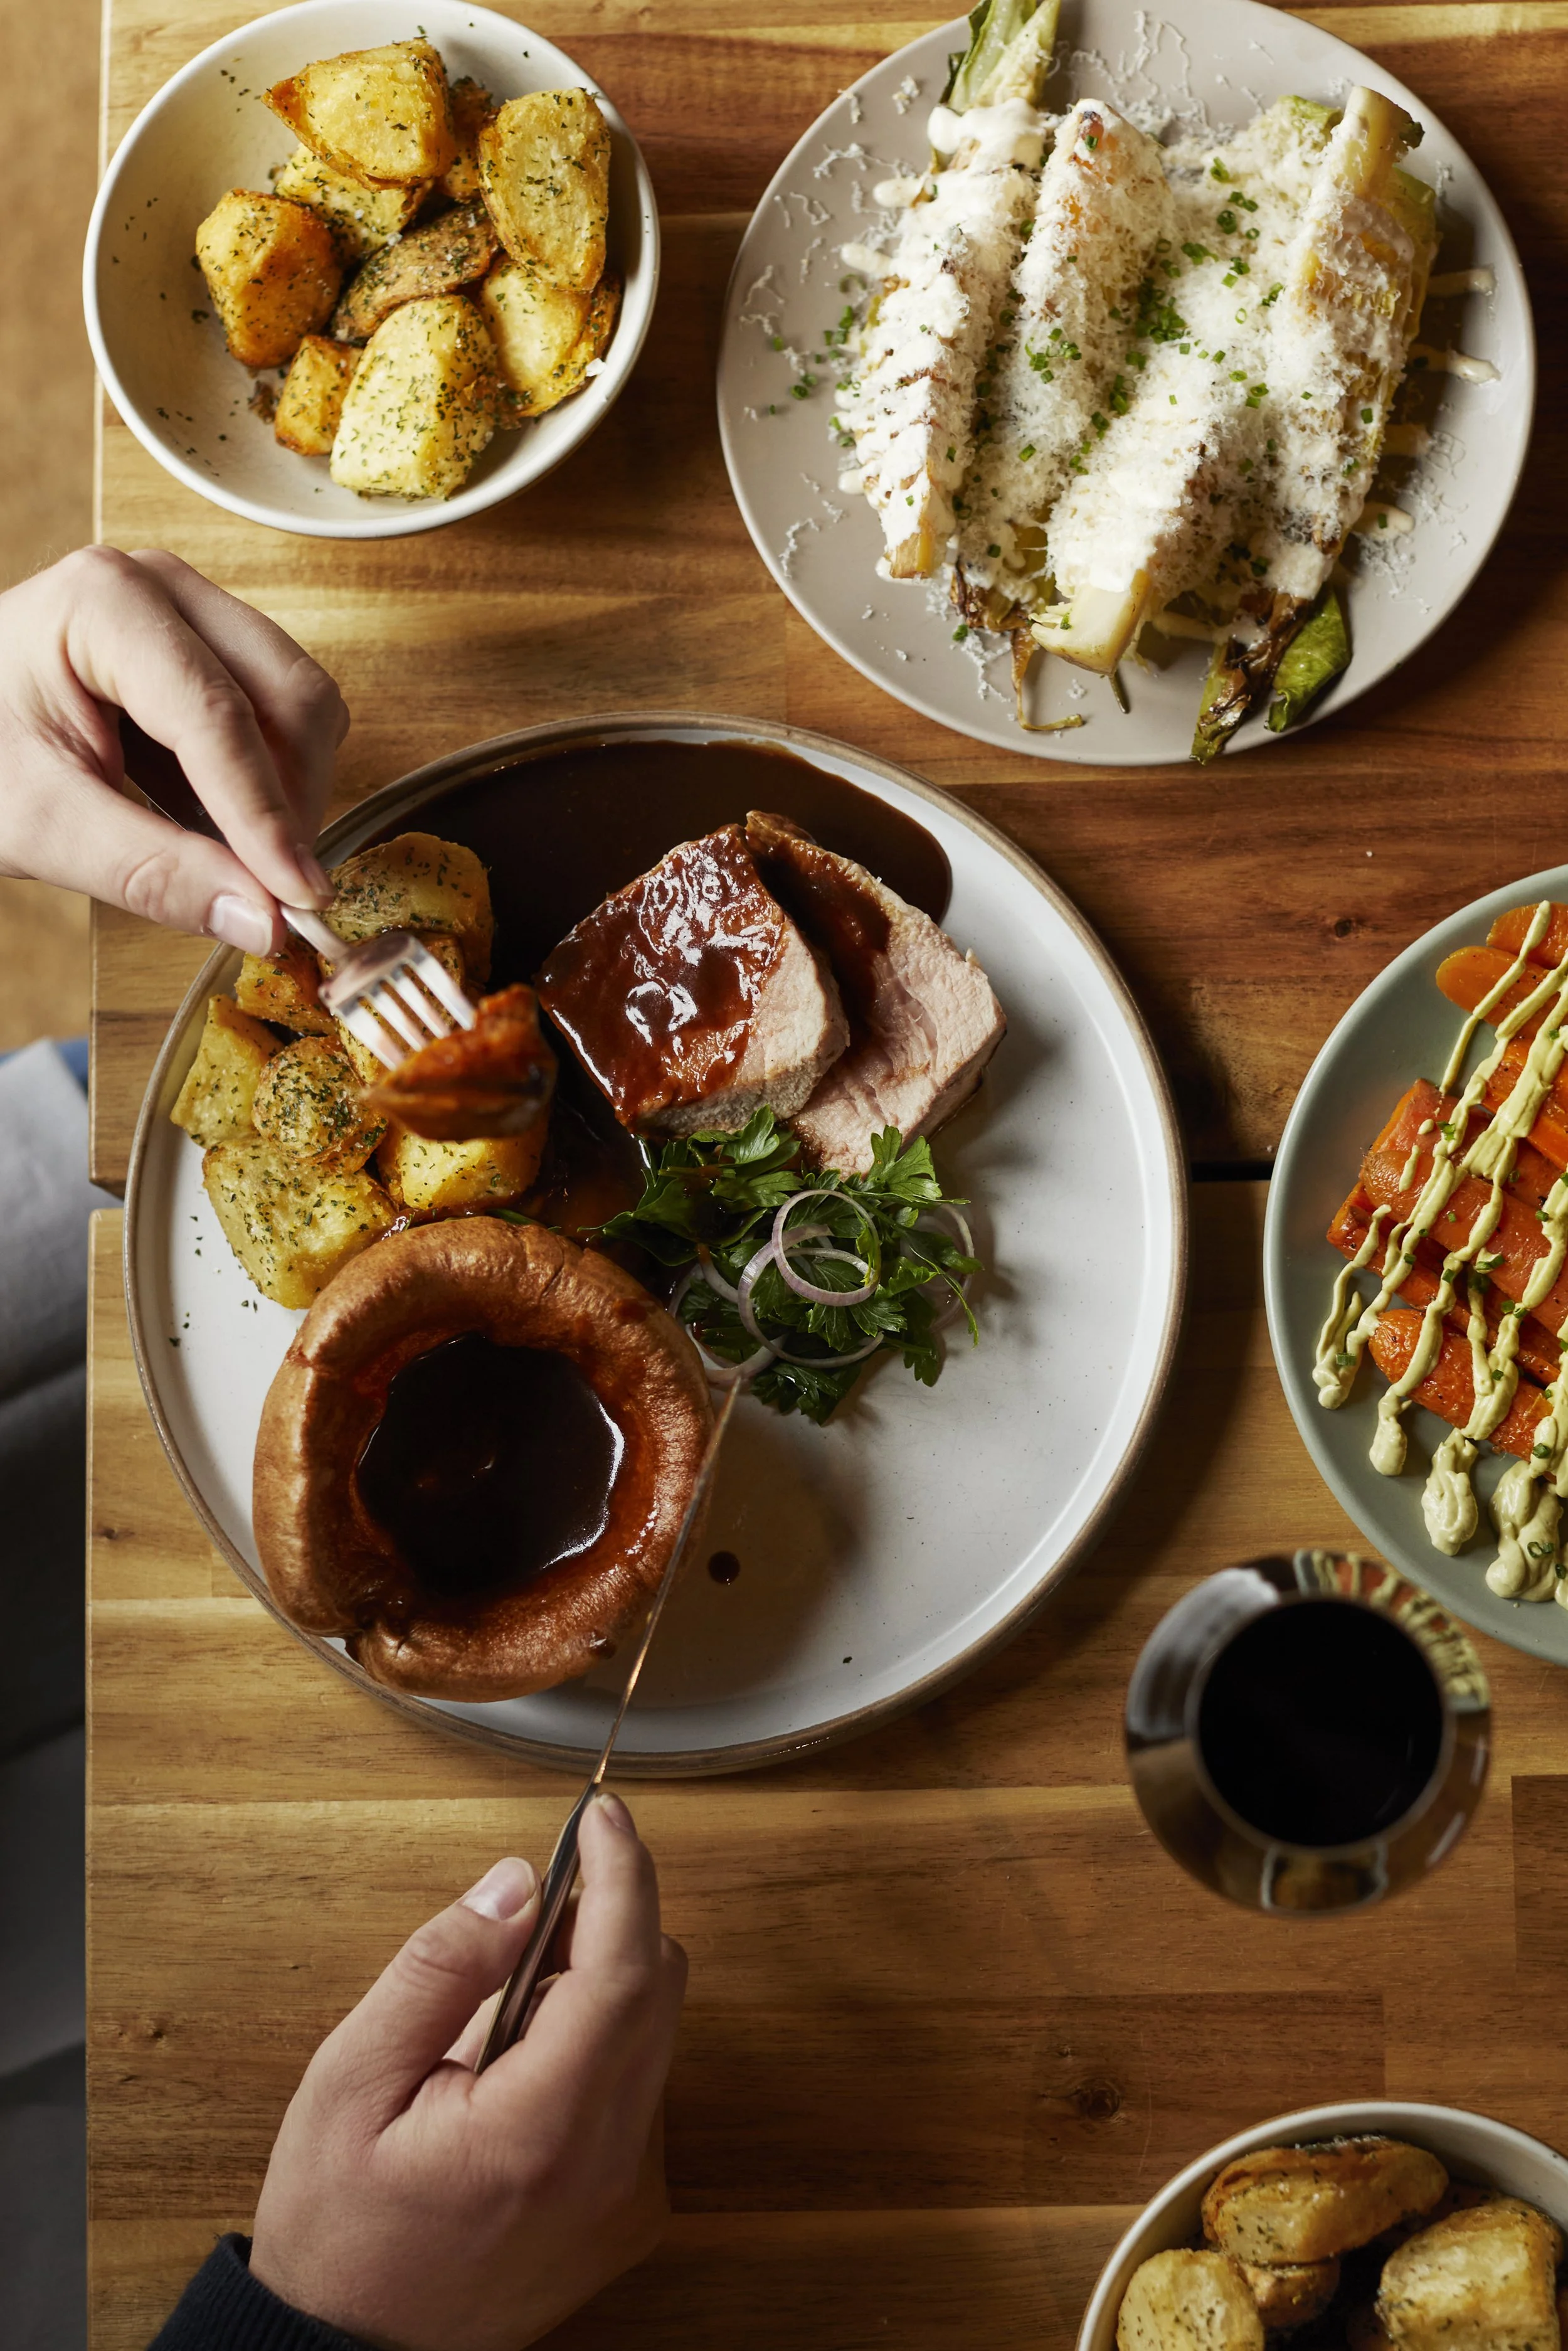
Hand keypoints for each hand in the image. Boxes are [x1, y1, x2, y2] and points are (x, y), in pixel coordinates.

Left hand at [0, 545, 347, 952]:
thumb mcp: (40, 823)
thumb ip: (151, 872)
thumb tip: (259, 918)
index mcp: (106, 603)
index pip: (218, 717)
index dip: (267, 817)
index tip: (300, 899)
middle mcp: (164, 590)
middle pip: (287, 699)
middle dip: (291, 806)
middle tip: (275, 897)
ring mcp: (193, 614)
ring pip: (300, 709)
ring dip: (287, 797)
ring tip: (234, 860)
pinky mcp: (211, 651)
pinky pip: (280, 719)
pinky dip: (269, 785)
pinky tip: (220, 825)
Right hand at [250, 1792, 687, 2350]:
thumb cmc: (339, 2229)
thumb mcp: (352, 2080)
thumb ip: (439, 1970)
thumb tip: (516, 1884)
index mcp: (541, 2131)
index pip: (625, 1970)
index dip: (622, 1874)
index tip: (602, 1813)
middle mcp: (610, 2168)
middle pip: (657, 1991)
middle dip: (605, 1920)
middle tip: (521, 1917)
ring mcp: (631, 2196)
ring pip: (654, 2033)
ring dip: (596, 1985)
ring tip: (496, 2017)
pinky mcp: (631, 2210)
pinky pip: (640, 2085)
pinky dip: (596, 2042)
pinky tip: (516, 2068)